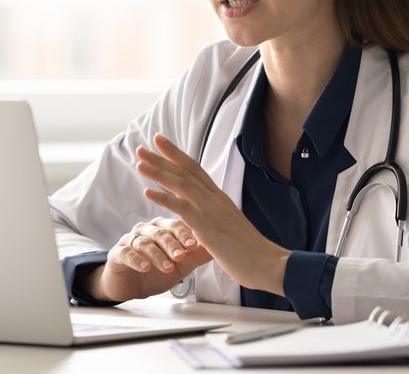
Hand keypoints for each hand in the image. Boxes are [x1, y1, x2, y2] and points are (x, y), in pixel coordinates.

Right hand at [86, 217, 212, 302]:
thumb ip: (198, 255)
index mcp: (163, 228)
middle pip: (161, 232)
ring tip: (167, 267)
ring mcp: (131, 240)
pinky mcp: (117, 253)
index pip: (176, 226)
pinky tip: (145, 267)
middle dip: (173, 244)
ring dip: (157, 255)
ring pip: (145, 243)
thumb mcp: (181, 265)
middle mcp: (147, 230)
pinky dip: (137, 260)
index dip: (186, 234)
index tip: (196, 245)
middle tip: (182, 256)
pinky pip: (126, 253)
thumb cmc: (157, 271)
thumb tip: (220, 247)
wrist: (131, 286)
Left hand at [135, 132, 289, 295]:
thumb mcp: (231, 227)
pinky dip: (163, 198)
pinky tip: (147, 192)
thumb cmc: (252, 252)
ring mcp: (211, 211)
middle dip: (164, 157)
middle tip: (144, 145)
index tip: (162, 144)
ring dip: (159, 172)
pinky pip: (181, 208)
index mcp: (220, 198)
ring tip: (140, 163)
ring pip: (181, 184)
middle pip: (186, 171)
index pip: (196, 170)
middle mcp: (215, 199)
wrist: (268, 263)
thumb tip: (205, 219)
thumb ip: (217, 219)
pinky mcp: (207, 227)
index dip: (178, 156)